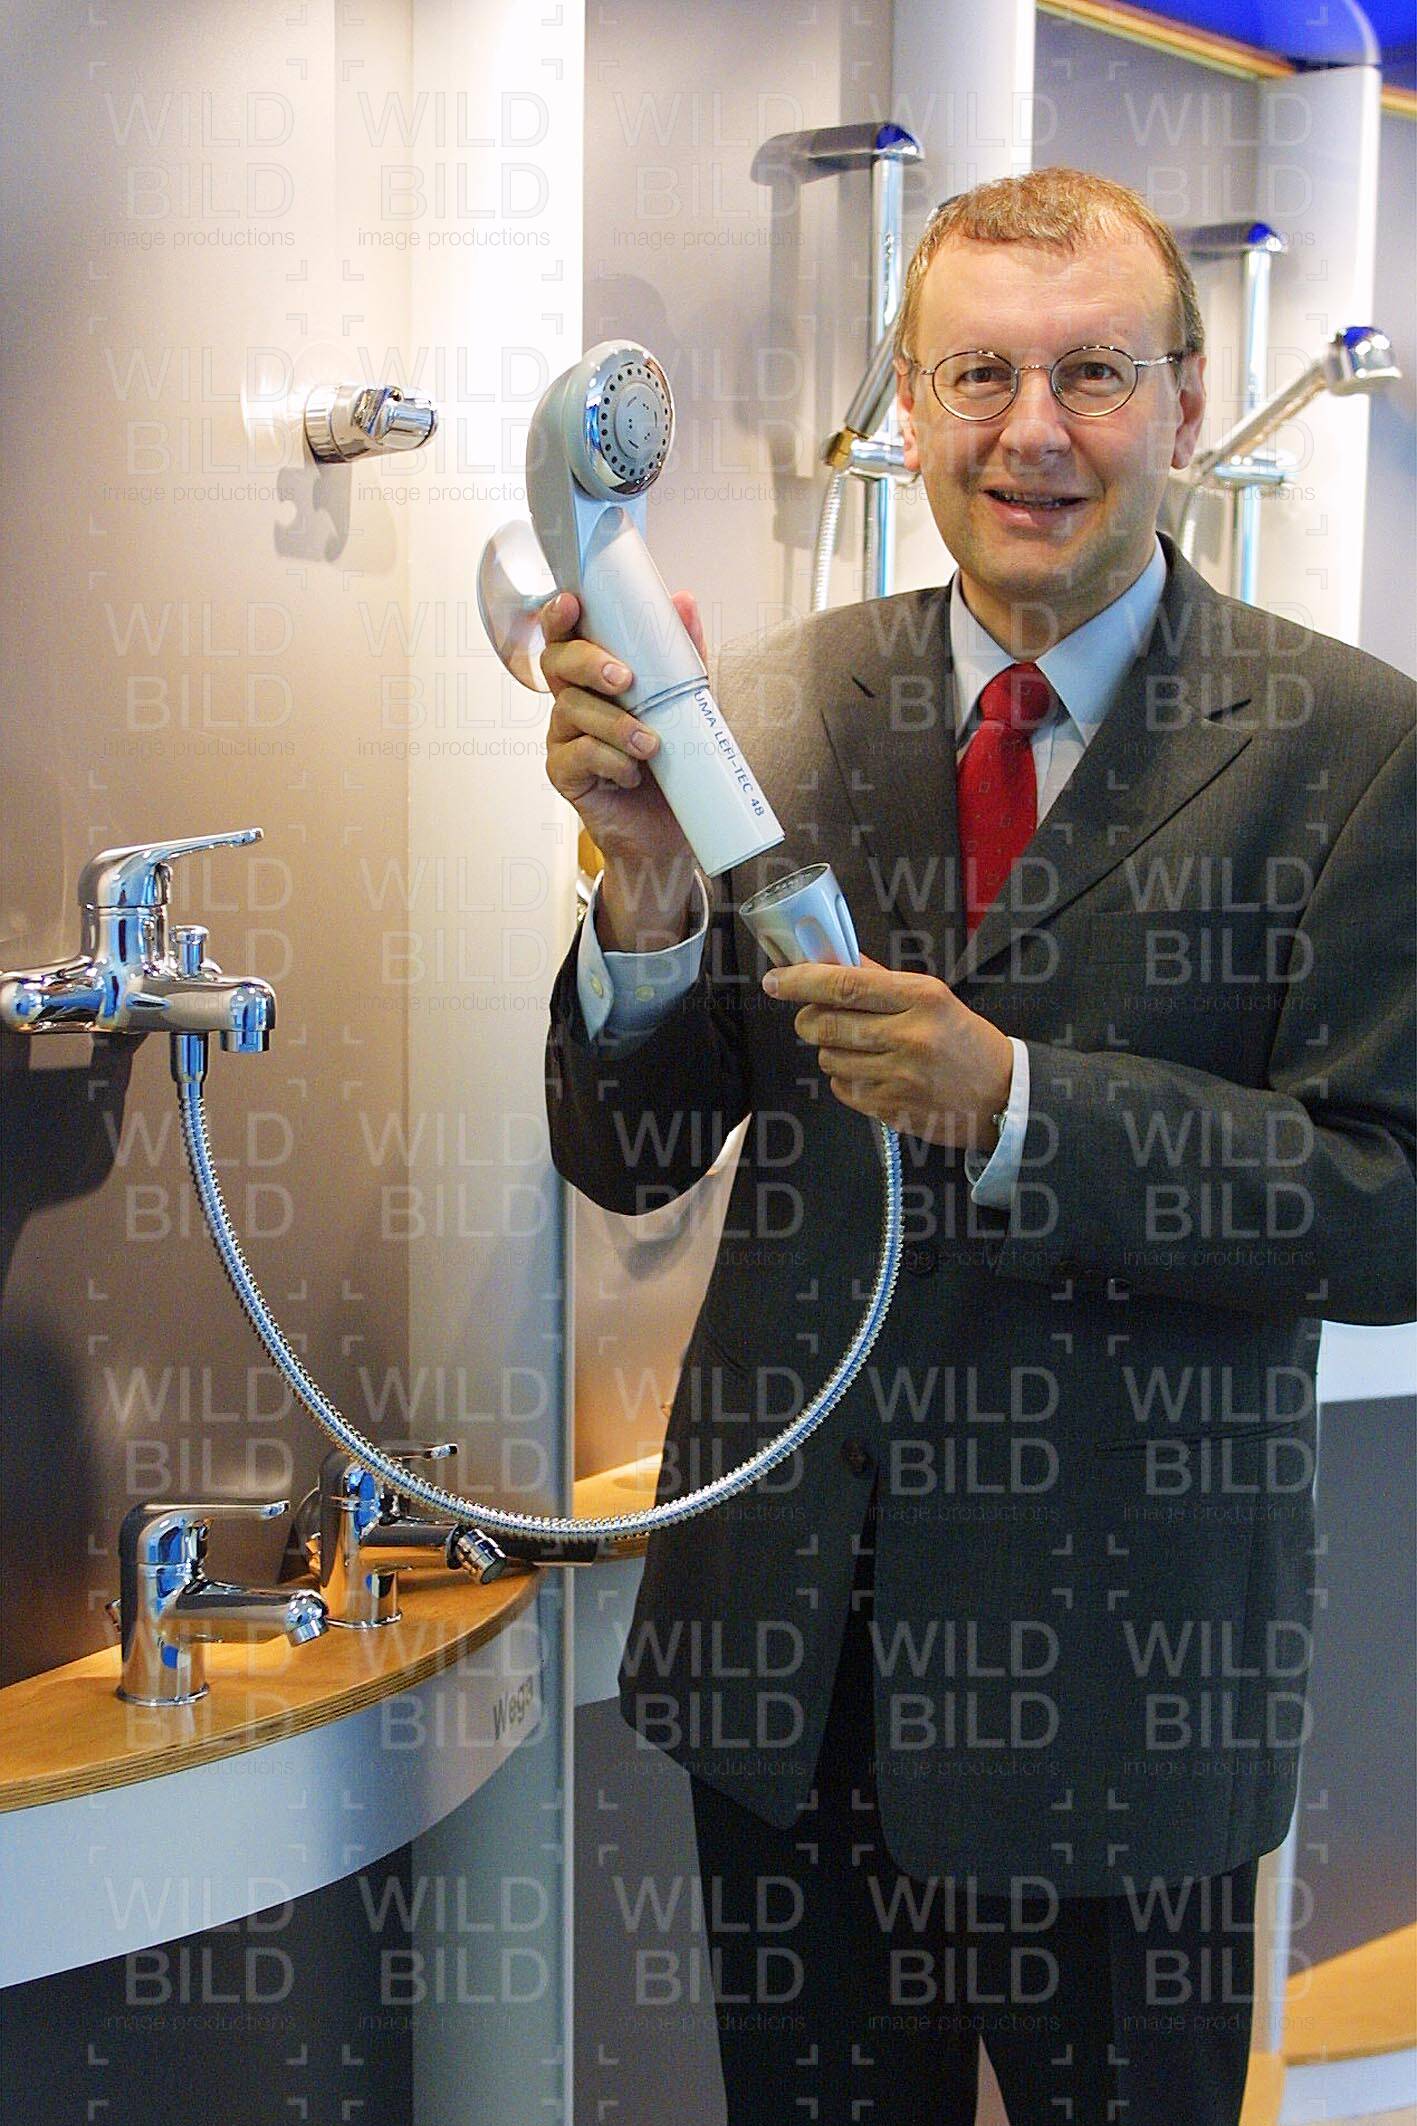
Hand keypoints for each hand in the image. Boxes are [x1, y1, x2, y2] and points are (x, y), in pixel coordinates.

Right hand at [541, 589, 703, 949]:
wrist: (672, 832)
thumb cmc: (675, 764)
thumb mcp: (690, 704)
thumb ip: (685, 655)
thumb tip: (683, 601)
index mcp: (595, 678)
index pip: (567, 636)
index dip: (560, 615)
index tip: (573, 603)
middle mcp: (573, 700)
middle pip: (558, 663)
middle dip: (590, 663)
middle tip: (626, 679)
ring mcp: (564, 737)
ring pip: (572, 709)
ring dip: (614, 723)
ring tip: (650, 745)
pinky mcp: (565, 775)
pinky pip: (576, 755)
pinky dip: (607, 760)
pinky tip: (631, 773)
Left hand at [763, 955, 1013, 1152]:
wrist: (1002, 1096)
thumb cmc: (964, 1040)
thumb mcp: (933, 997)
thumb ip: (881, 980)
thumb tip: (831, 958)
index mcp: (921, 997)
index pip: (845, 985)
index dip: (801, 981)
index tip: (775, 980)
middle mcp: (910, 1036)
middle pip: (826, 1024)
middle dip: (808, 1020)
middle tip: (813, 1018)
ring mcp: (900, 1077)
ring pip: (828, 1059)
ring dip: (830, 1051)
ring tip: (857, 1047)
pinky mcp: (892, 1110)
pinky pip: (842, 1089)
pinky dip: (845, 1079)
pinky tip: (870, 1073)